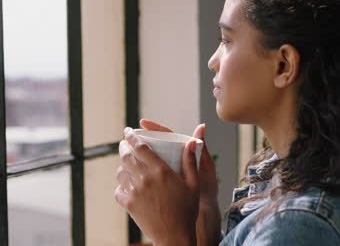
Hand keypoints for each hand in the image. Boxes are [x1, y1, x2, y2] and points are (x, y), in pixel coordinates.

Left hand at [115, 126, 198, 244]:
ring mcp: (135, 192)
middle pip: (126, 156)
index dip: (132, 136)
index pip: (140, 147)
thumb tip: (192, 141)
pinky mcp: (128, 204)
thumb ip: (191, 161)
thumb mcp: (194, 184)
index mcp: (161, 171)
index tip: (128, 131)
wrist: (174, 235)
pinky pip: (118, 190)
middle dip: (123, 147)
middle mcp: (145, 179)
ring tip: (127, 165)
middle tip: (125, 144)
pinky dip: (120, 186)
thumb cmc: (186, 210)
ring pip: (120, 172)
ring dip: (122, 166)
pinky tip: (127, 186)